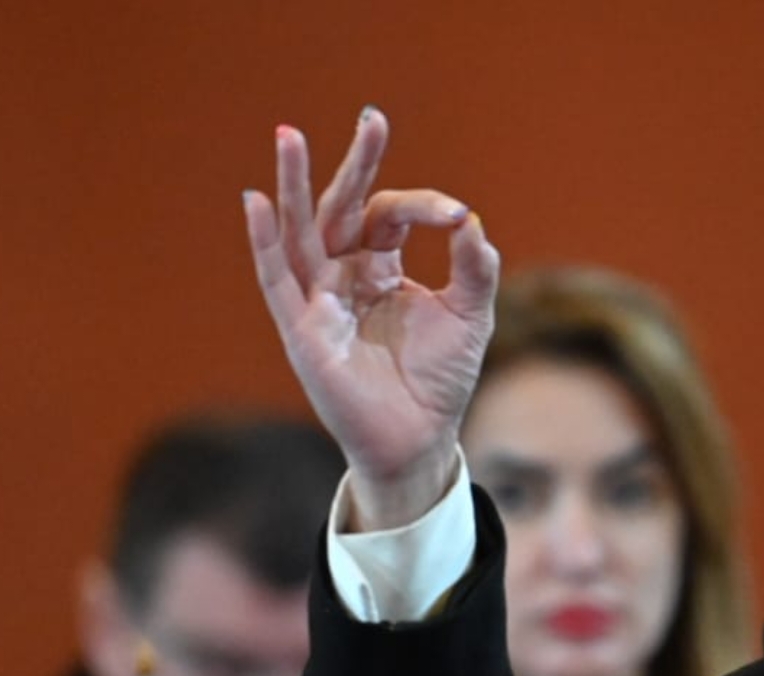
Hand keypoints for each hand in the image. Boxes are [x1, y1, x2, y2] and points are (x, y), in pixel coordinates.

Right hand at [242, 108, 499, 530]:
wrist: (421, 436)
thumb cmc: (440, 378)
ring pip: (300, 231)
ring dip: (292, 184)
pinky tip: (257, 202)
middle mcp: (342, 276)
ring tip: (289, 135)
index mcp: (379, 268)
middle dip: (355, 165)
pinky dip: (265, 241)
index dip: (423, 207)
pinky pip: (276, 279)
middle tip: (372, 119)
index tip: (456, 215)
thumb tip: (471, 221)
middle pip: (341, 209)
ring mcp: (318, 300)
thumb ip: (475, 268)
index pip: (390, 215)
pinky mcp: (302, 329)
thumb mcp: (471, 314)